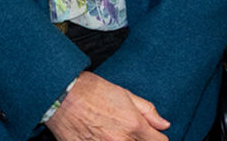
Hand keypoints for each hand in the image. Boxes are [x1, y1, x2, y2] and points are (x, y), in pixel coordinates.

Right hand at [48, 71, 169, 140]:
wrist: (62, 95)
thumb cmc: (91, 91)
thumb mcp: (125, 94)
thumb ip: (147, 111)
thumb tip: (164, 124)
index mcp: (133, 125)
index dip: (158, 137)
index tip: (154, 134)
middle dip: (141, 140)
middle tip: (131, 131)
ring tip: (113, 133)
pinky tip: (102, 137)